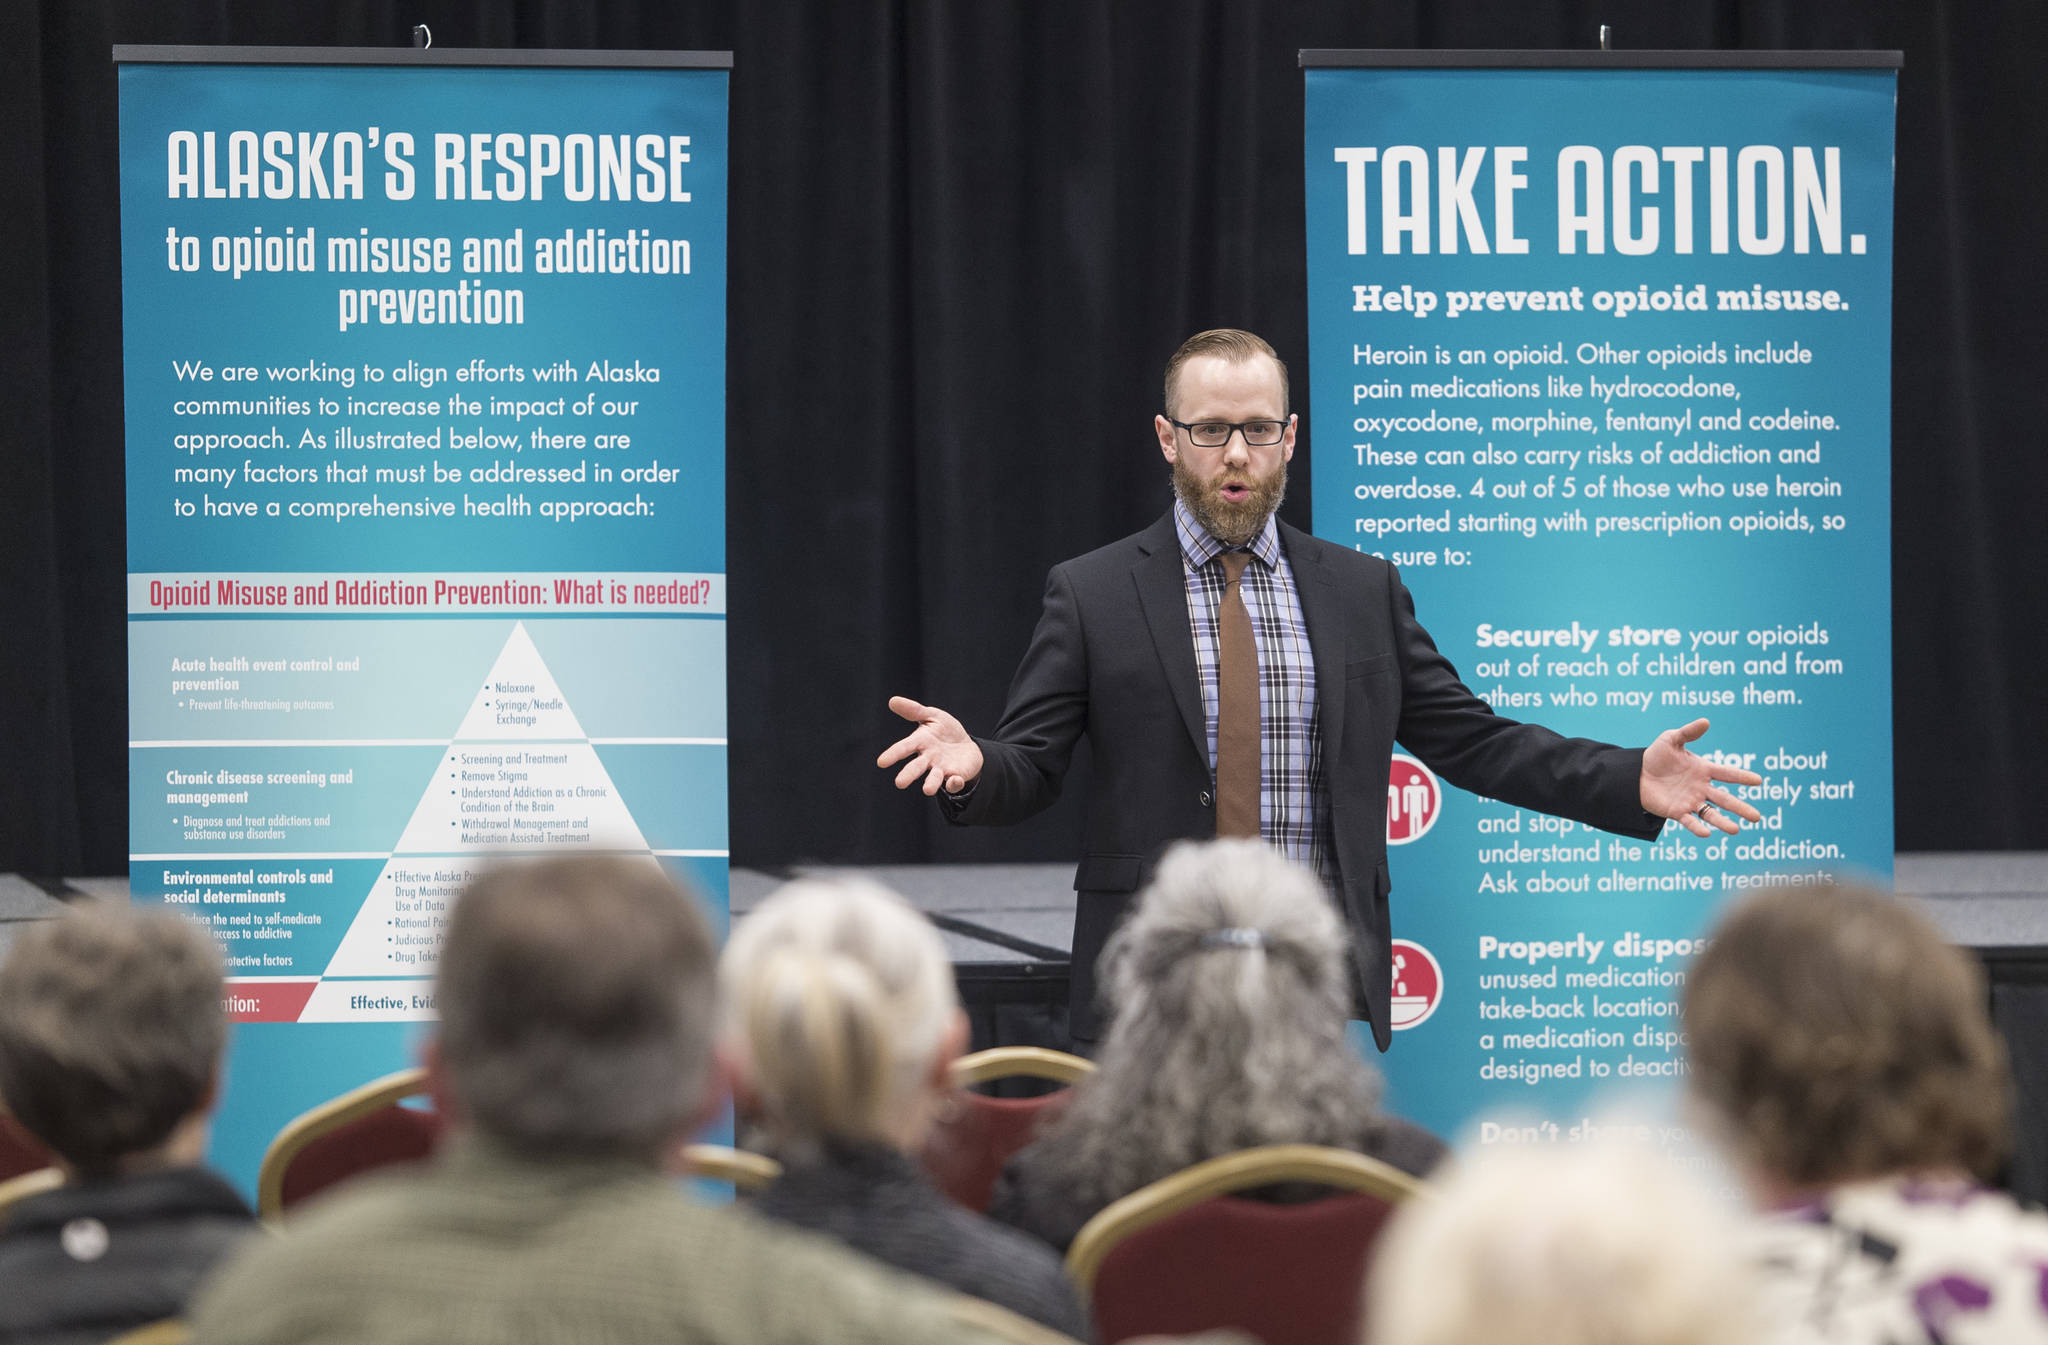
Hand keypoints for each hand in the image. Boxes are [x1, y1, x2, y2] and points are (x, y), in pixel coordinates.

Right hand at [877, 696, 983, 795]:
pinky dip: (954, 783)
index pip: (905, 747)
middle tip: (899, 783)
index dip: (893, 754)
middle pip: (916, 767)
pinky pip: (954, 783)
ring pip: (934, 779)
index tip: (882, 762)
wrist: (967, 745)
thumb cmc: (944, 730)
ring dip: (931, 784)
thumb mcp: (932, 716)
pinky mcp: (955, 776)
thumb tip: (892, 700)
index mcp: (920, 742)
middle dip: (908, 774)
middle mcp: (928, 758)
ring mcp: (941, 769)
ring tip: (927, 790)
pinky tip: (955, 780)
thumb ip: (914, 710)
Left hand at [1639, 718, 1764, 837]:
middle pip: (1725, 799)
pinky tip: (1706, 834)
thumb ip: (1688, 732)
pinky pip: (1689, 821)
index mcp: (1704, 770)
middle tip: (1757, 818)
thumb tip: (1706, 721)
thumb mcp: (1671, 740)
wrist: (1636, 774)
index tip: (1758, 781)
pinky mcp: (1677, 811)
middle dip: (1740, 808)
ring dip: (1722, 822)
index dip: (1742, 777)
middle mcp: (1701, 788)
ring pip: (1711, 813)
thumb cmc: (1657, 756)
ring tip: (1736, 830)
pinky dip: (1697, 827)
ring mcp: (1690, 801)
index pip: (1727, 773)